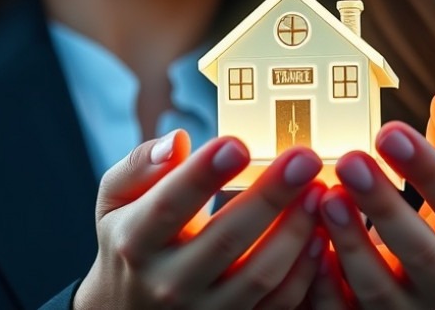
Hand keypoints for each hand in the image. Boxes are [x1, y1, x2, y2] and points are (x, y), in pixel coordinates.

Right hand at [74, 129, 326, 309]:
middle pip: (225, 239)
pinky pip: (277, 303)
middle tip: (303, 157)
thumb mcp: (115, 201)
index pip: (169, 206)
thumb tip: (176, 140)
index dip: (203, 175)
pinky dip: (304, 269)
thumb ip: (139, 167)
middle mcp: (167, 282)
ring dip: (295, 230)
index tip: (237, 143)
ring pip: (259, 274)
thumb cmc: (128, 241)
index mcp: (134, 242)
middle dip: (270, 195)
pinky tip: (319, 232)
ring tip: (319, 190)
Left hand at [308, 90, 434, 309]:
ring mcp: (407, 307)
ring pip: (381, 287)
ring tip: (326, 198)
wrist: (408, 288)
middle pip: (426, 251)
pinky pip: (343, 309)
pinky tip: (307, 248)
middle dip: (387, 205)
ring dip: (352, 242)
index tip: (401, 123)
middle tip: (351, 159)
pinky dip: (325, 282)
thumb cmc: (428, 222)